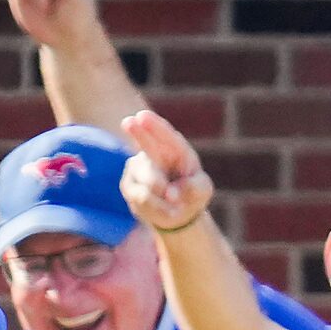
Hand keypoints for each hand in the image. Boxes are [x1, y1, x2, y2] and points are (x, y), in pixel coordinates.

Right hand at [119, 109, 212, 234]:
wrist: (177, 213)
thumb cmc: (191, 194)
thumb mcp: (202, 190)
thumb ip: (195, 188)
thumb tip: (173, 193)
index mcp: (175, 148)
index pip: (165, 134)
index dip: (153, 125)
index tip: (141, 116)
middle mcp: (153, 153)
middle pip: (146, 145)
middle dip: (139, 135)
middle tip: (128, 122)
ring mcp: (138, 169)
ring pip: (147, 182)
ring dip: (164, 199)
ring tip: (177, 208)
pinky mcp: (128, 186)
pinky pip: (141, 199)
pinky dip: (157, 209)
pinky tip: (166, 212)